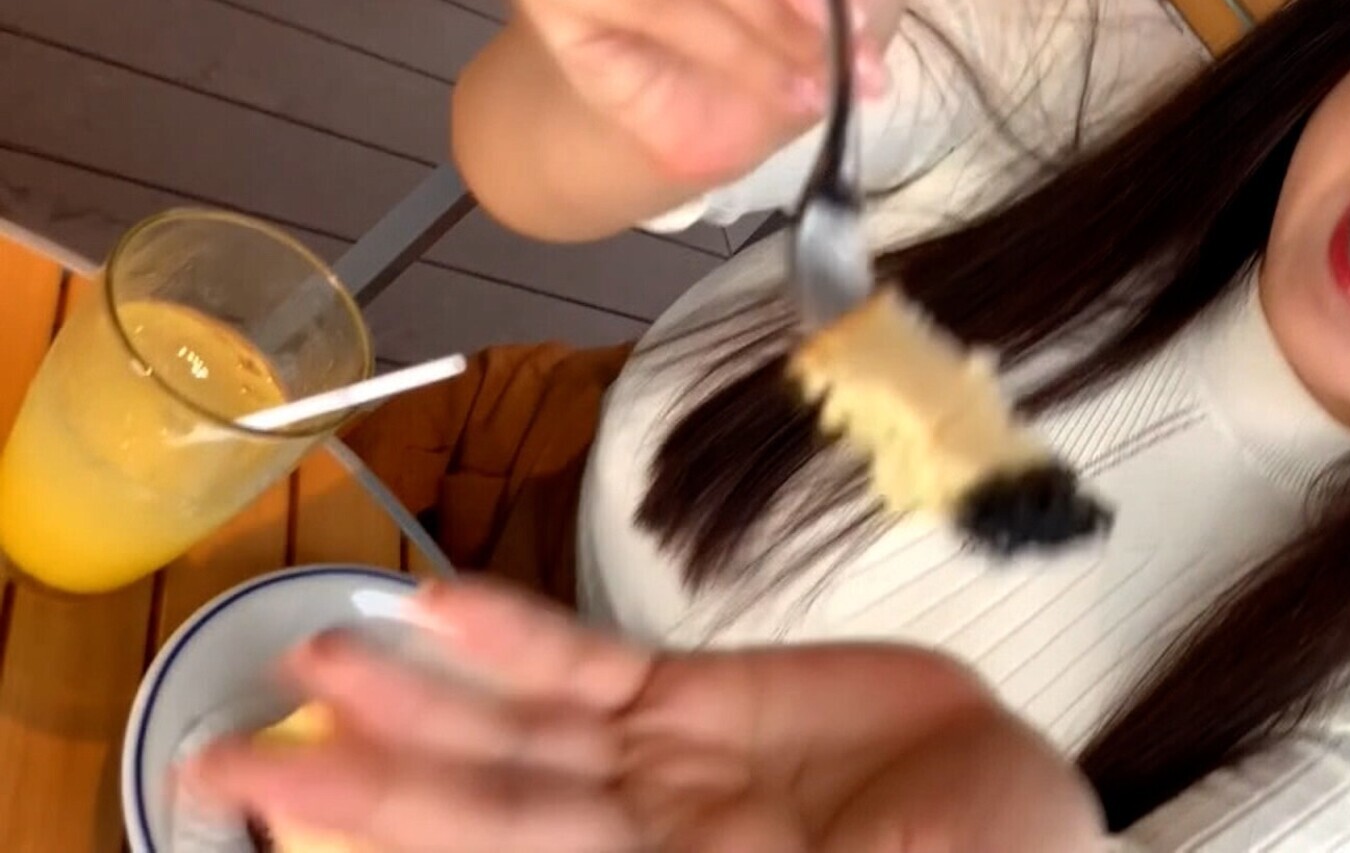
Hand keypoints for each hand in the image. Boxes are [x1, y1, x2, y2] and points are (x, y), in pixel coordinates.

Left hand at [182, 579, 1102, 851]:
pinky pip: (593, 666)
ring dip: (415, 695)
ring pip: (516, 728)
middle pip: (477, 806)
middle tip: (233, 758)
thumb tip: (641, 844)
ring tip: (321, 652)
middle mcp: (639, 842)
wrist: (1028, 816)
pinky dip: (521, 638)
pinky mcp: (697, 705)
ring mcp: (661, 771)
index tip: (282, 807)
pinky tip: (451, 608)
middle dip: (357, 779)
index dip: (391, 830)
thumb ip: (736, 851)